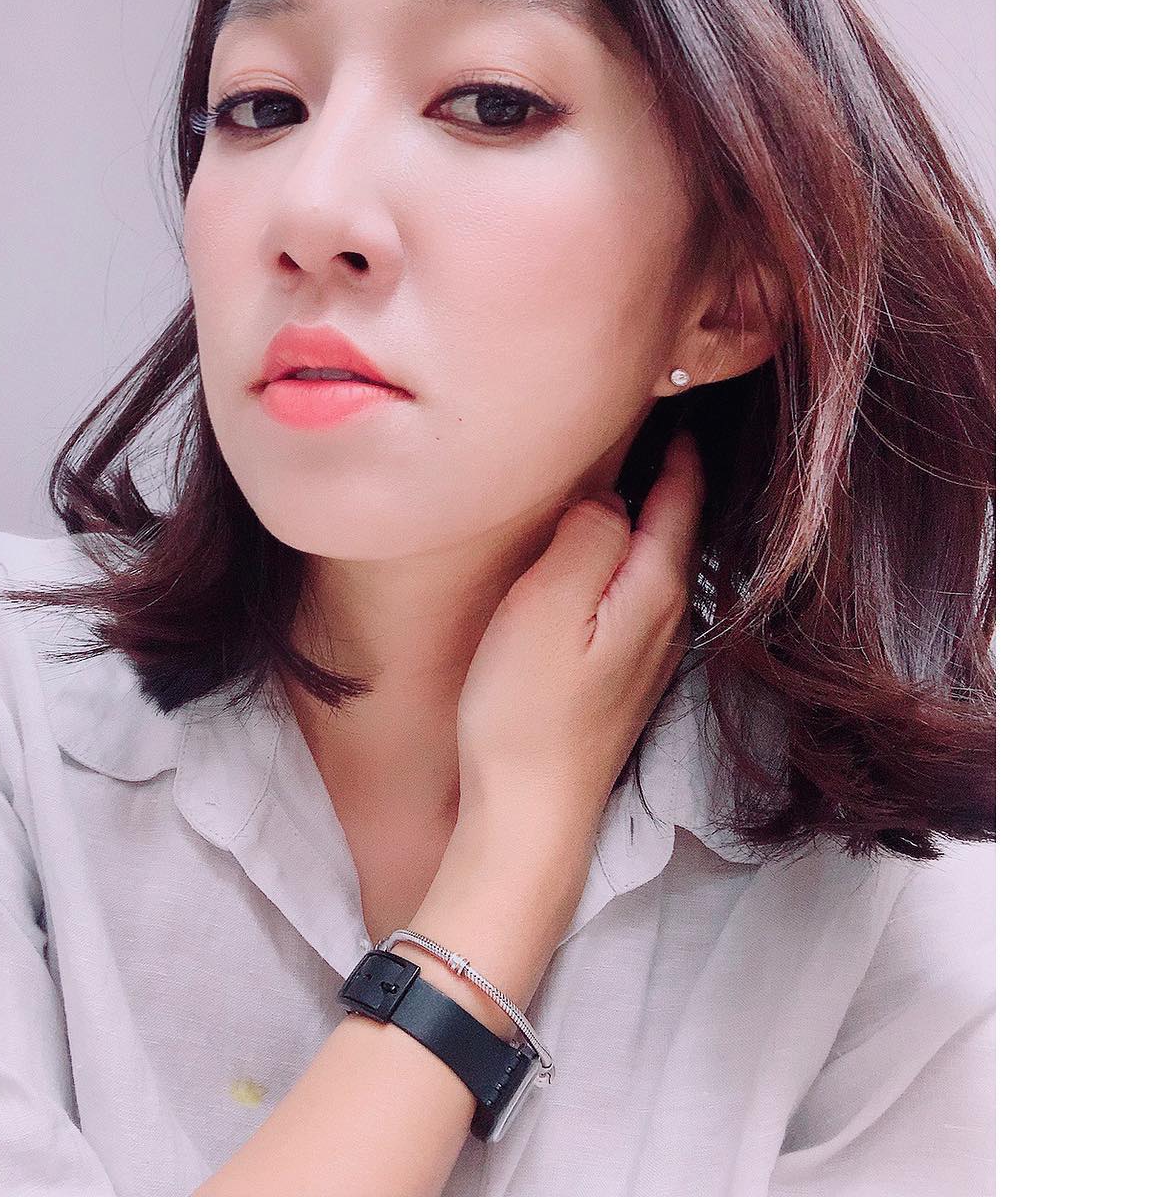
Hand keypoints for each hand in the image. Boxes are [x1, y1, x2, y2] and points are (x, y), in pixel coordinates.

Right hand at [453, 429, 704, 839]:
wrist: (529, 815)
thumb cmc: (527, 712)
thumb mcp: (547, 606)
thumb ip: (586, 536)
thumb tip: (609, 494)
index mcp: (656, 588)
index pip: (681, 493)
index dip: (674, 441)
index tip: (662, 394)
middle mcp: (668, 617)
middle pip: (676, 523)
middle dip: (662, 469)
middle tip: (635, 416)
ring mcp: (649, 652)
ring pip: (655, 558)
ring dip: (643, 512)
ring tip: (614, 468)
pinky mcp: (621, 677)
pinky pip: (634, 592)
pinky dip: (623, 556)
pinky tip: (594, 552)